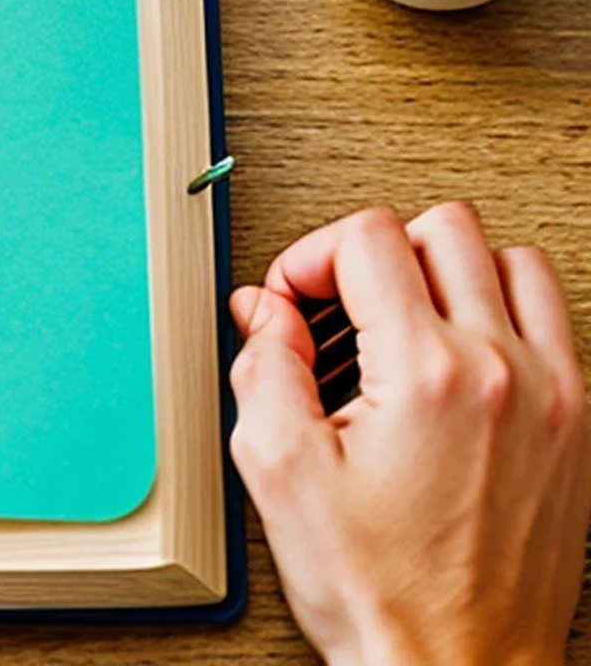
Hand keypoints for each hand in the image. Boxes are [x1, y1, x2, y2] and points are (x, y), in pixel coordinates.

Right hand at [230, 203, 590, 665]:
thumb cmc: (382, 594)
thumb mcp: (280, 473)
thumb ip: (263, 367)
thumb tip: (264, 311)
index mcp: (427, 374)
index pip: (368, 237)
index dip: (309, 256)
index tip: (293, 302)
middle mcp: (504, 373)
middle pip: (444, 228)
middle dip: (376, 250)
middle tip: (344, 303)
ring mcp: (554, 399)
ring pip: (513, 260)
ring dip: (451, 270)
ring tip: (406, 319)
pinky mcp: (580, 429)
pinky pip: (554, 320)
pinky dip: (505, 313)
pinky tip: (458, 357)